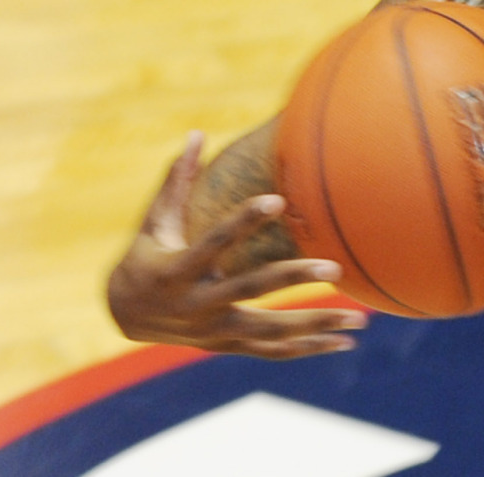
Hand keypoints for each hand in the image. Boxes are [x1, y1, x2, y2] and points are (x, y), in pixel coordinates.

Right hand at [106, 132, 367, 358]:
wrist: (125, 315)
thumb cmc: (148, 255)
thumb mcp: (155, 221)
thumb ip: (178, 180)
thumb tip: (197, 133)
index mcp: (177, 270)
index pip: (215, 241)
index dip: (244, 221)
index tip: (279, 199)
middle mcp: (197, 305)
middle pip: (251, 290)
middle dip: (293, 278)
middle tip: (335, 268)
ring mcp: (214, 330)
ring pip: (269, 332)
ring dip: (315, 324)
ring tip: (358, 319)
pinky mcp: (227, 344)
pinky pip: (272, 351)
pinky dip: (308, 348)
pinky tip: (343, 343)